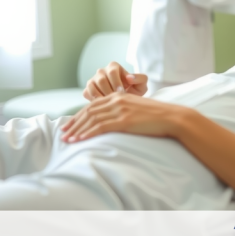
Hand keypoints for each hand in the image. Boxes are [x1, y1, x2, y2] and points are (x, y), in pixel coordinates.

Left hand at [60, 93, 192, 141]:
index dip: (79, 116)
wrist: (172, 117)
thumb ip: (123, 110)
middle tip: (63, 133)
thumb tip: (112, 121)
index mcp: (119, 96)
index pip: (93, 105)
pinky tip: (80, 139)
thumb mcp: (137, 109)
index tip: (69, 125)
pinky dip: (88, 133)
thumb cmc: (157, 116)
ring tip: (67, 140)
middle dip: (74, 123)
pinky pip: (101, 126)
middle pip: (89, 111)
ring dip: (77, 130)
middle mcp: (117, 100)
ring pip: (92, 119)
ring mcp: (120, 109)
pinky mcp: (124, 120)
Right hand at [82, 61, 147, 99]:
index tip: (121, 92)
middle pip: (101, 79)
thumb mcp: (141, 85)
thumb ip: (140, 78)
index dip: (116, 83)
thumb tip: (129, 77)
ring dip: (101, 96)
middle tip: (115, 101)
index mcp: (114, 66)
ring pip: (92, 86)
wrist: (125, 101)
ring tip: (109, 104)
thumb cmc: (134, 91)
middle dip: (109, 91)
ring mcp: (93, 80)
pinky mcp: (87, 89)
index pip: (112, 72)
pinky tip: (102, 106)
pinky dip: (93, 100)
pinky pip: (87, 93)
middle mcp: (102, 71)